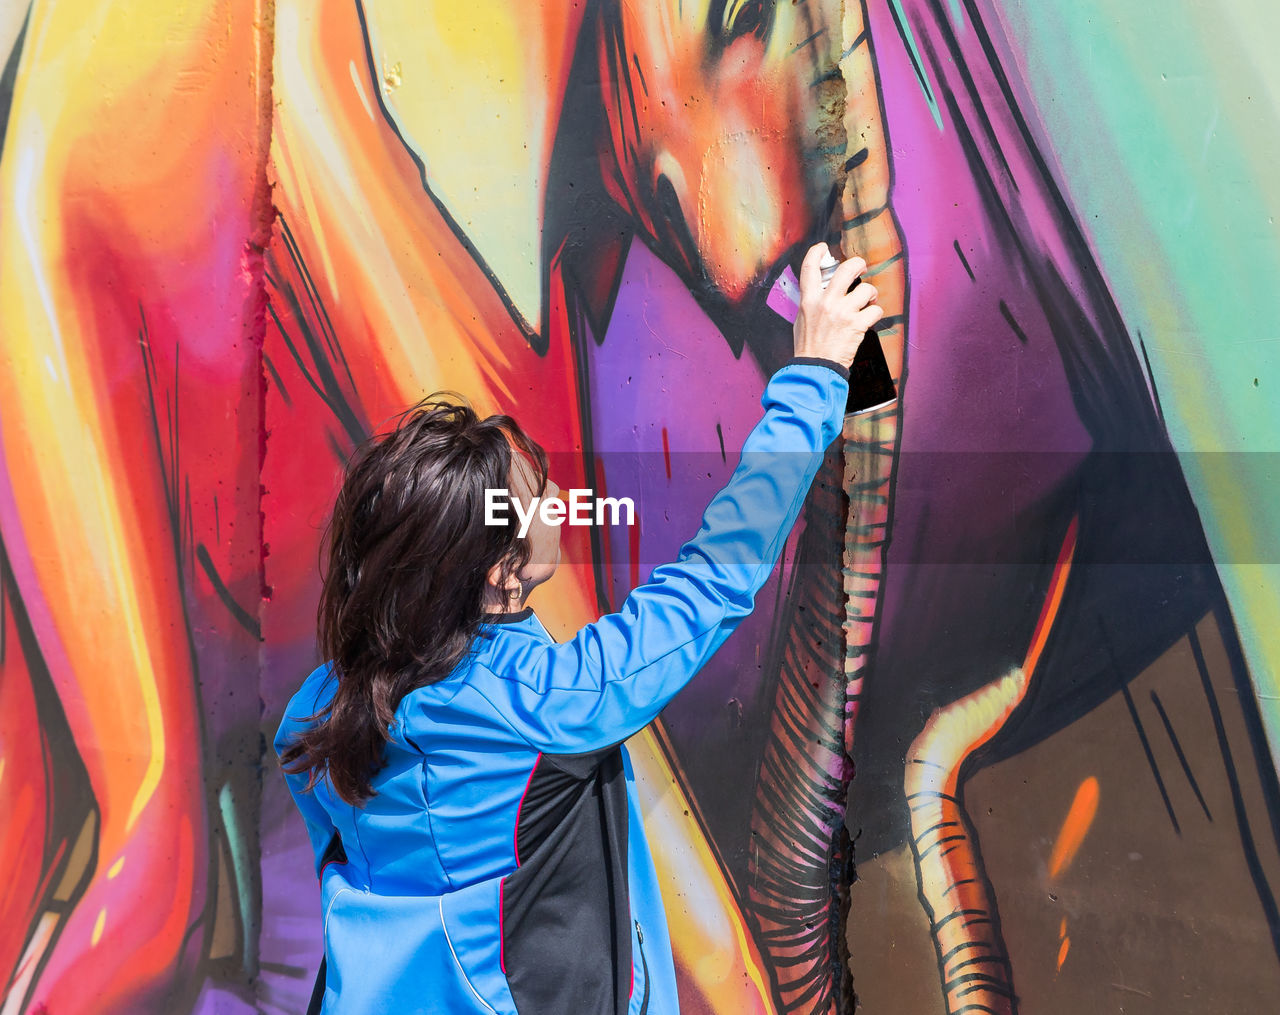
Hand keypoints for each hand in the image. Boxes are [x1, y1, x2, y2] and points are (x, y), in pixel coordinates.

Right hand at [792, 242, 882, 366]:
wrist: (815, 368)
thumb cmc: (808, 347)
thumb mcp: (802, 320)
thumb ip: (811, 303)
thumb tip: (821, 292)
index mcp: (808, 300)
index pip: (810, 267)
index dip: (817, 252)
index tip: (823, 248)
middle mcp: (826, 302)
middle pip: (847, 268)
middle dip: (858, 264)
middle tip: (861, 267)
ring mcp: (843, 312)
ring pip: (867, 289)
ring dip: (870, 294)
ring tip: (866, 302)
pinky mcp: (857, 324)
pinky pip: (876, 310)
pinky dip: (875, 313)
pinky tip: (869, 318)